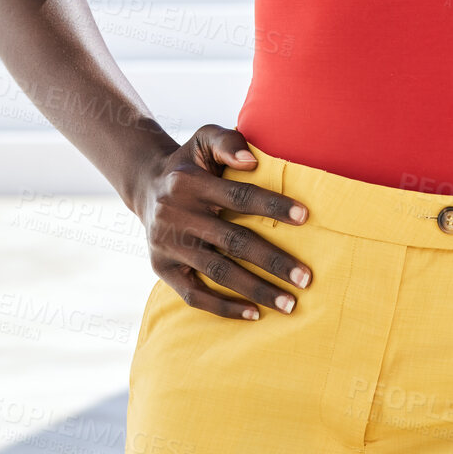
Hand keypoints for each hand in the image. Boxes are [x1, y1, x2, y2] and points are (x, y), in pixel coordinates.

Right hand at [134, 125, 312, 318]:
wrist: (146, 186)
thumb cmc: (190, 164)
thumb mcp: (204, 140)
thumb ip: (228, 142)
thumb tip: (253, 161)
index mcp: (189, 183)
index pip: (238, 195)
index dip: (272, 206)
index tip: (306, 217)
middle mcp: (175, 215)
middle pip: (233, 242)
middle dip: (273, 262)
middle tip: (306, 279)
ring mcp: (167, 245)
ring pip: (217, 272)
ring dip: (256, 290)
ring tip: (290, 303)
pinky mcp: (161, 269)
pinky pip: (193, 295)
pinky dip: (224, 307)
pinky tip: (255, 314)